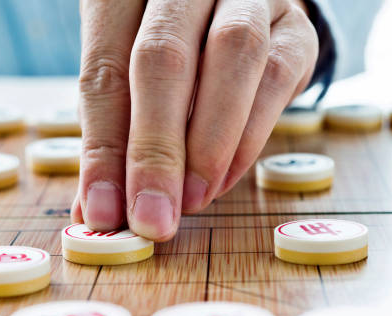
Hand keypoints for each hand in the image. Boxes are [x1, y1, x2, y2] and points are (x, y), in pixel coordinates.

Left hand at [72, 0, 317, 240]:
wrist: (232, 5)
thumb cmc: (165, 48)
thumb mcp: (125, 74)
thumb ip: (111, 131)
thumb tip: (96, 210)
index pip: (104, 68)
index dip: (104, 148)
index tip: (102, 212)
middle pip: (163, 57)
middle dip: (155, 151)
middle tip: (152, 218)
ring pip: (232, 56)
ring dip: (208, 145)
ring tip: (190, 200)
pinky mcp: (294, 23)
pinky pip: (276, 75)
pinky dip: (247, 137)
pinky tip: (222, 178)